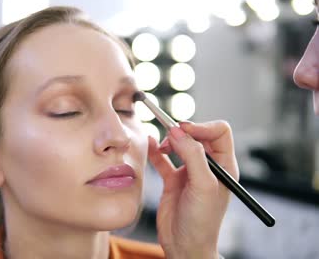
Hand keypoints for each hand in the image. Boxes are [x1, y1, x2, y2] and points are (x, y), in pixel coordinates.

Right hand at [147, 121, 238, 258]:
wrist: (184, 246)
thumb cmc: (202, 222)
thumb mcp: (203, 186)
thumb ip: (192, 156)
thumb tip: (178, 131)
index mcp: (224, 166)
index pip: (219, 132)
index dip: (202, 127)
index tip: (185, 130)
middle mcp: (208, 167)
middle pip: (197, 135)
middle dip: (183, 131)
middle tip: (170, 134)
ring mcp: (189, 173)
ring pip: (180, 145)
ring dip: (169, 141)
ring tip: (161, 147)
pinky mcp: (173, 180)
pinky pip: (164, 159)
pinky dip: (156, 150)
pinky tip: (149, 144)